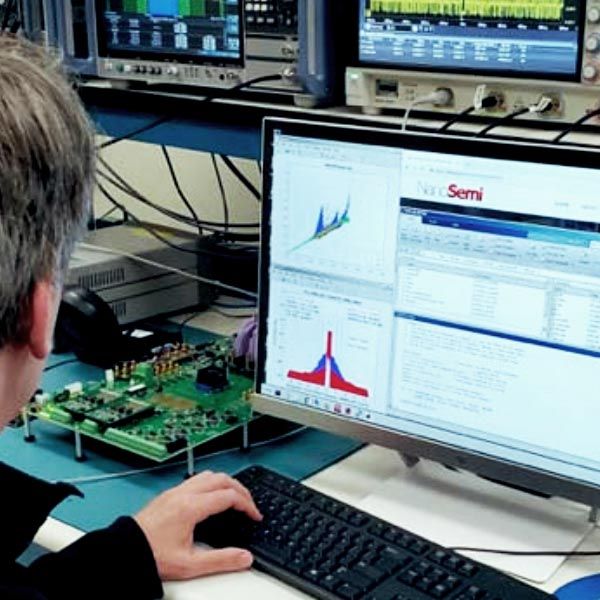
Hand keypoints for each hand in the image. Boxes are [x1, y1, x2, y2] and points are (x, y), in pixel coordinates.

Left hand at [134, 470, 262, 580]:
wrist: (124, 551)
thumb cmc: (151, 556)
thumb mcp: (190, 564)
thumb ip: (220, 560)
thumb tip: (244, 558)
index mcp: (191, 507)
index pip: (229, 496)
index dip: (247, 505)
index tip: (254, 515)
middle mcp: (184, 494)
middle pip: (222, 479)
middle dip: (241, 490)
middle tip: (250, 504)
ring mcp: (176, 491)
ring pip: (209, 475)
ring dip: (226, 483)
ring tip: (235, 497)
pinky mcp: (169, 494)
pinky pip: (197, 479)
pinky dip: (212, 483)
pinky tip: (212, 496)